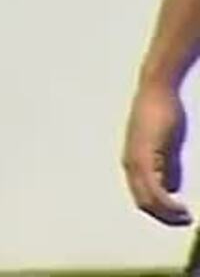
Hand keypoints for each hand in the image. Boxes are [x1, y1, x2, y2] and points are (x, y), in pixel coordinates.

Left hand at [124, 82, 192, 225]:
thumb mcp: (166, 146)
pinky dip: (166, 202)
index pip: (141, 196)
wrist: (156, 92)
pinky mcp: (145, 154)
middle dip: (163, 217)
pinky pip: (153, 187)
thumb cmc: (162, 114)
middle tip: (183, 222)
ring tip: (184, 217)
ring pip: (147, 199)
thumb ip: (167, 167)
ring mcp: (136, 159)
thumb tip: (171, 188)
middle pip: (142, 202)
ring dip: (166, 213)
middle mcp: (130, 163)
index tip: (178, 218)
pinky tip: (178, 206)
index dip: (159, 211)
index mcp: (133, 161)